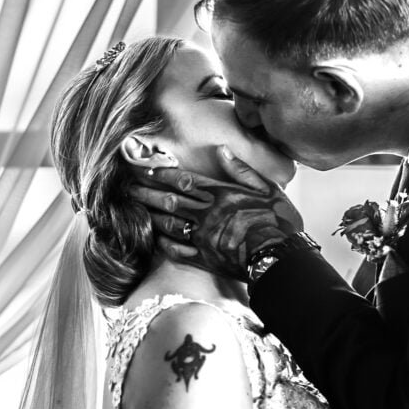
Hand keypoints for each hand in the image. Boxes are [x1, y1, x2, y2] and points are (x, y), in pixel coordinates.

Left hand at [130, 146, 303, 279]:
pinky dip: (165, 243)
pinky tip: (157, 239)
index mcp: (220, 194)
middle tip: (130, 190)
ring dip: (152, 216)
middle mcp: (206, 214)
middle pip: (170, 201)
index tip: (147, 170)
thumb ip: (241, 169)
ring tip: (138, 210)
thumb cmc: (278, 221)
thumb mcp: (266, 188)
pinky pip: (177, 250)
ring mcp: (202, 238)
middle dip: (148, 193)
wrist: (279, 258)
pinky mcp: (204, 259)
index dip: (163, 174)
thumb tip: (221, 149)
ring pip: (169, 224)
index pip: (184, 180)